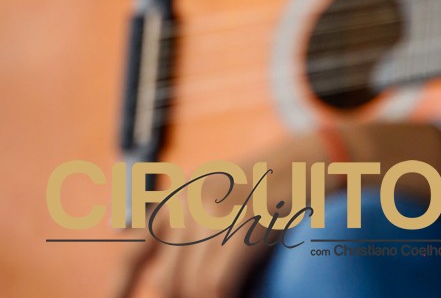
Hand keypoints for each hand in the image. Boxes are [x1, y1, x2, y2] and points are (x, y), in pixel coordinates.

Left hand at [107, 123, 440, 297]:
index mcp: (181, 197)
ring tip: (234, 296)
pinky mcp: (246, 221)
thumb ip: (191, 223)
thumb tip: (152, 268)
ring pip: (192, 287)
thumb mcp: (224, 195)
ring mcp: (217, 209)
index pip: (137, 246)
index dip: (119, 282)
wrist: (321, 156)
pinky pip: (216, 282)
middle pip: (168, 282)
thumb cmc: (278, 188)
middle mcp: (190, 200)